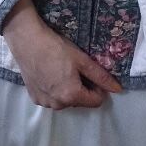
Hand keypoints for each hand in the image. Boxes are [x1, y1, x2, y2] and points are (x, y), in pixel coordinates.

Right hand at [2, 0, 123, 108]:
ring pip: (65, 101)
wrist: (27, 41)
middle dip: (82, 89)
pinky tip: (49, 75)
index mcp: (71, 96)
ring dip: (68, 91)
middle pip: (80, 102)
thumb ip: (101, 77)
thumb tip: (118, 89)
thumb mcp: (82, 60)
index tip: (91, 73)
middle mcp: (57, 104)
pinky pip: (52, 99)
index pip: (96, 101)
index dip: (98, 88)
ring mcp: (44, 103)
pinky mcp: (34, 98)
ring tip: (60, 71)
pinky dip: (54, 90)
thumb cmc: (56, 48)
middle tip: (74, 69)